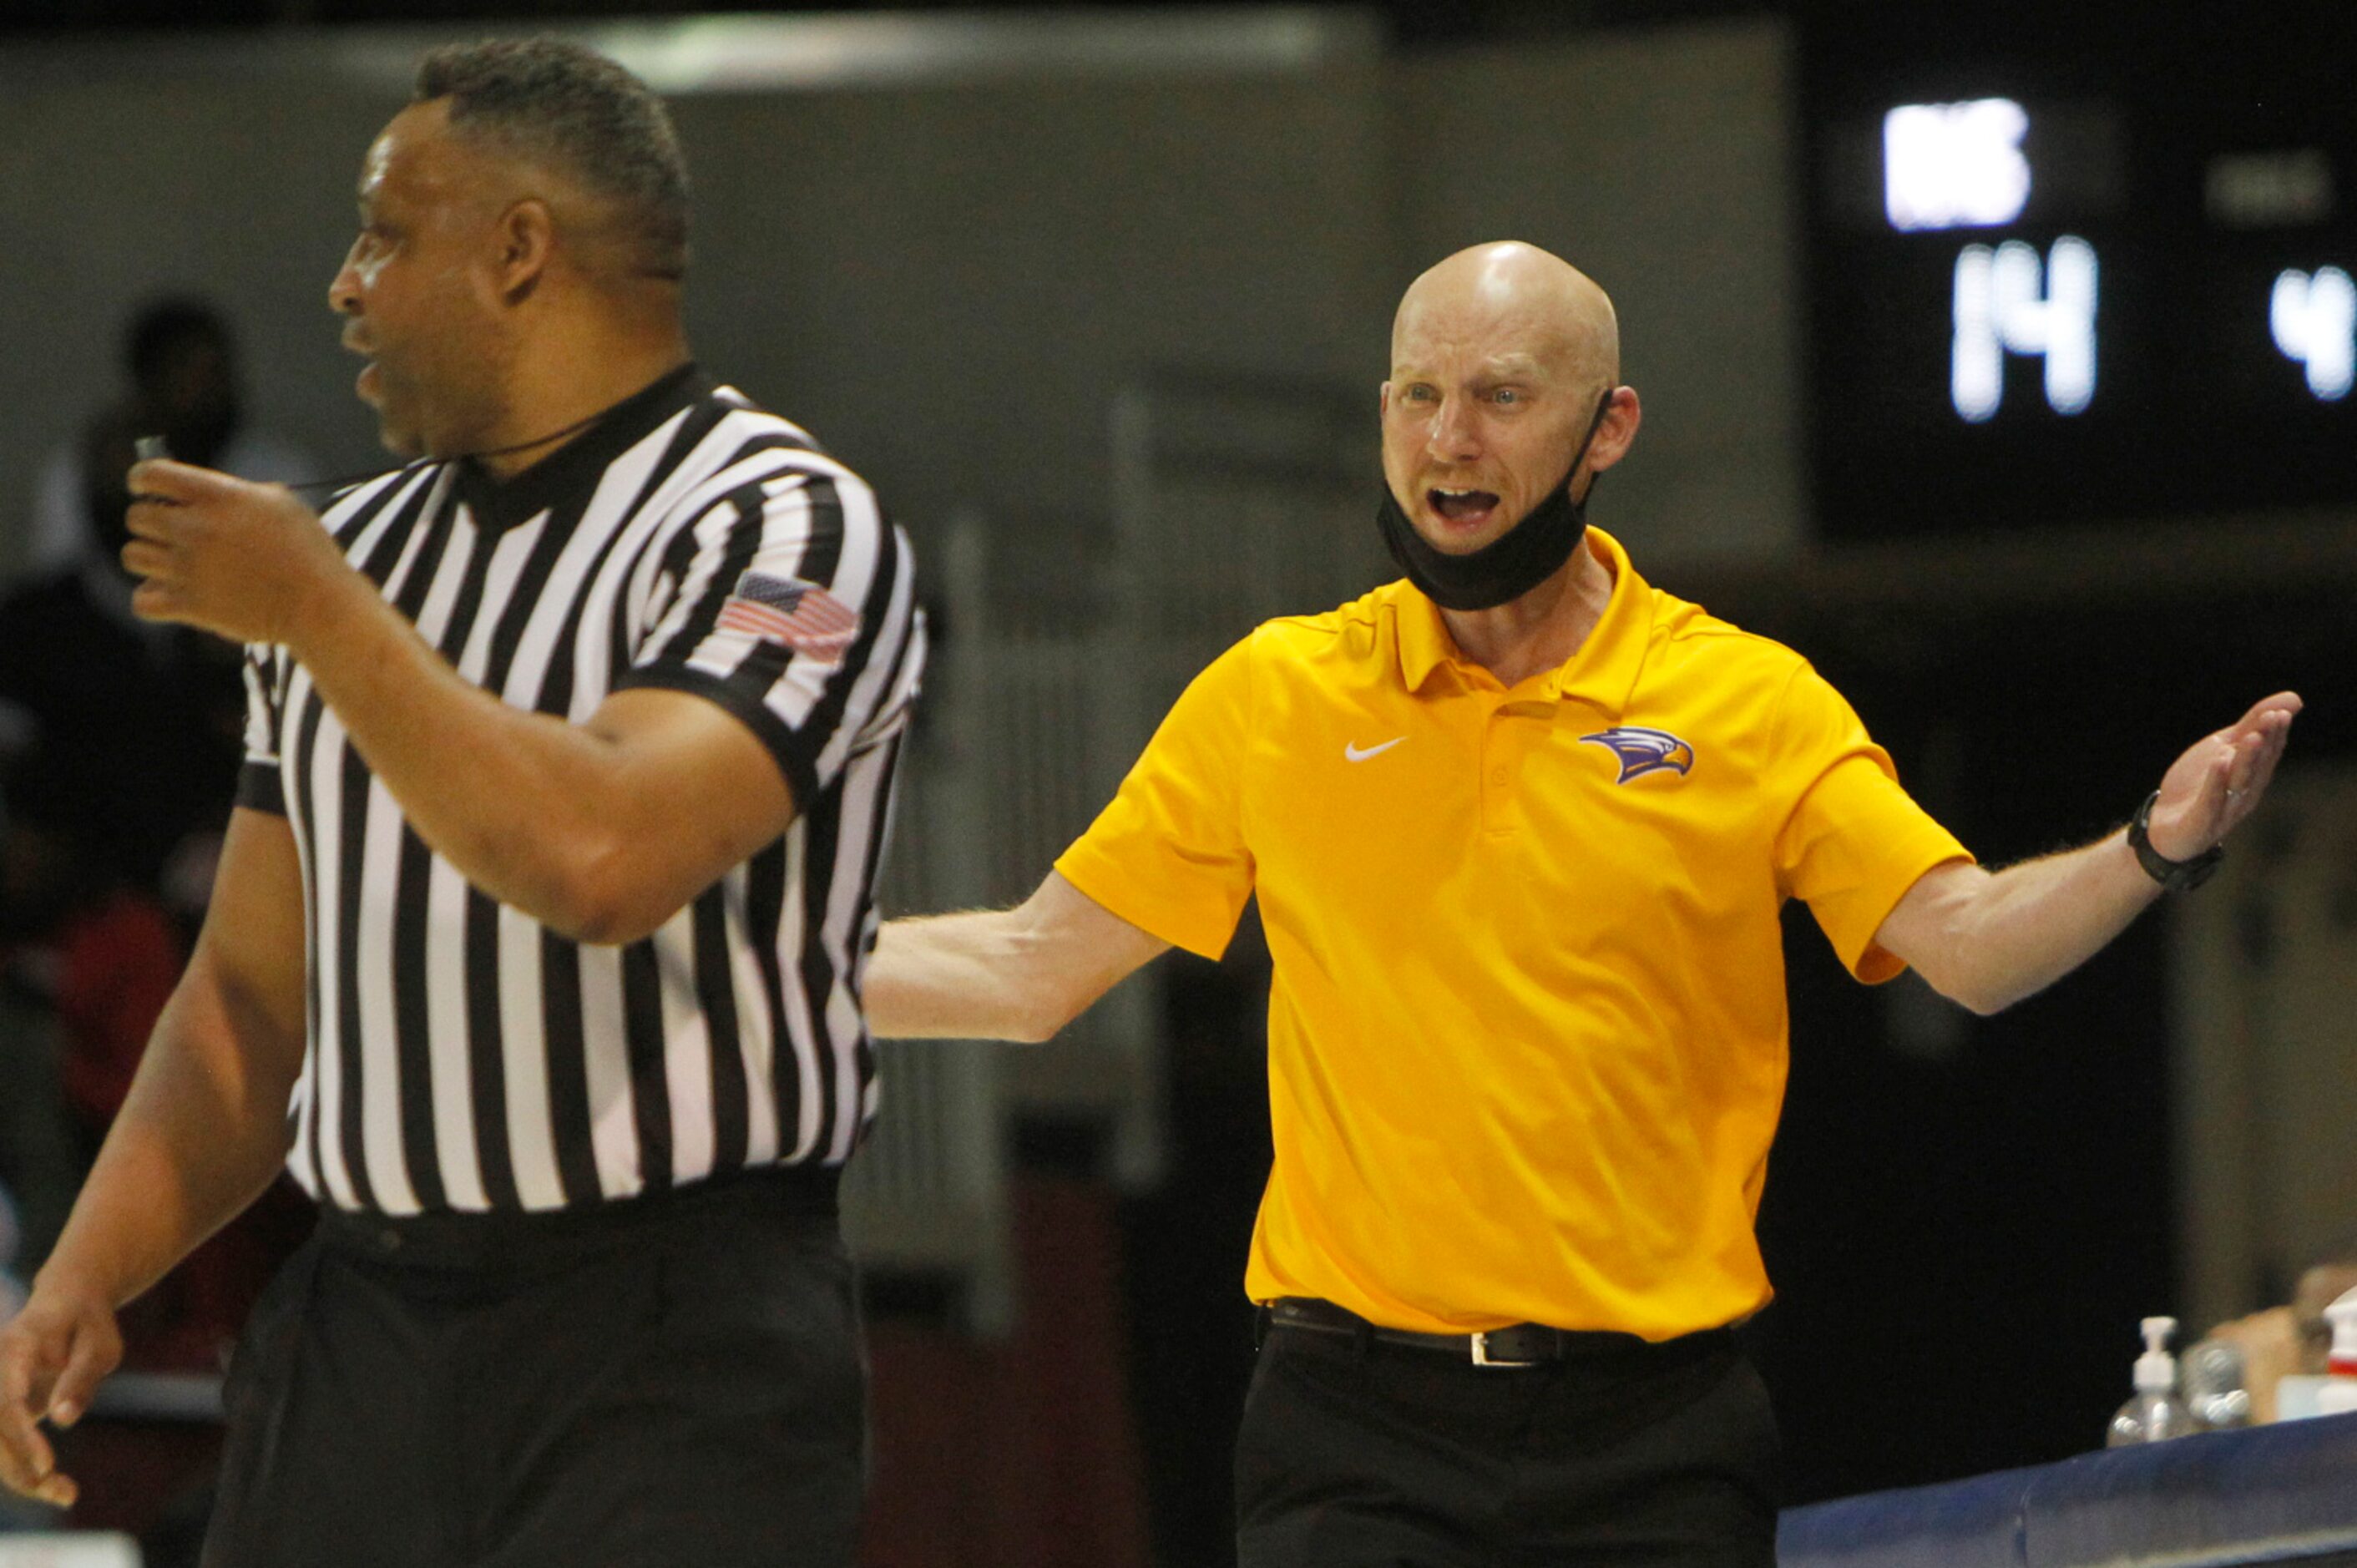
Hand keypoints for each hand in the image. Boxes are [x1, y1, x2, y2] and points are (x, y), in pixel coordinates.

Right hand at [0, 1276, 122, 1508]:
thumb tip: (63, 1420)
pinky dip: (20, 1469)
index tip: (46, 1466)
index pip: (8, 1400)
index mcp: (15, 1346)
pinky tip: (53, 1487)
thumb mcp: (99, 1345)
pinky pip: (1, 1444)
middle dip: (21, 1467)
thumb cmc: (89, 1323)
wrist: (66, 1302)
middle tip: (66, 1493)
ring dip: (20, 1475)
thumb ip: (81, 1379)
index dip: (22, 1437)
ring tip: (65, 1494)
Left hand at [123, 460, 352, 646]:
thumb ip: (236, 492)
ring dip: (150, 559)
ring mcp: (188, 568)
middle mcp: (196, 528)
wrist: (320, 605)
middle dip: (150, 523)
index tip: (148, 489)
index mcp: (218, 497)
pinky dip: (152, 599)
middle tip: (172, 533)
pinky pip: (142, 600)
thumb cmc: (308, 551)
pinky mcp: (190, 605)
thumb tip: (204, 493)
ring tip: (174, 565)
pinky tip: (172, 596)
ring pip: (133, 556)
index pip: (151, 474)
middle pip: (136, 517)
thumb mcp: (281, 503)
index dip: (143, 480)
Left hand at [2145, 691, 2301, 861]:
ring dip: (2246, 760)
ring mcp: (2224, 811)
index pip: (2268, 754)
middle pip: (2257, 767)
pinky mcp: (2200, 825)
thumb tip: (2293, 699)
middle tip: (2273, 717)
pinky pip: (2210, 803)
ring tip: (2251, 737)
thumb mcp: (2222, 748)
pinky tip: (2219, 761)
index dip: (2275, 733)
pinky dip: (2215, 782)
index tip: (2281, 711)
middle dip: (2265, 743)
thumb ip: (2251, 725)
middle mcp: (2243, 795)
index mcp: (2252, 777)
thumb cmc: (2198, 786)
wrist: (2164, 828)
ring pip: (2238, 784)